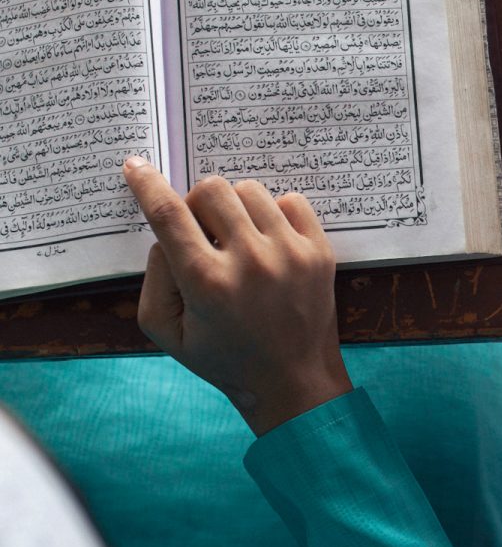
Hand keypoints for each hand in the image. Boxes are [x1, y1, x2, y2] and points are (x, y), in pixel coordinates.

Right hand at [123, 158, 352, 435]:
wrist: (293, 380)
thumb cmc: (224, 358)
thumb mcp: (167, 330)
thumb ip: (154, 277)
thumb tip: (167, 233)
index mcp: (207, 283)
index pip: (169, 214)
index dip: (147, 184)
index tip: (136, 166)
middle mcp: (251, 262)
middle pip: (212, 190)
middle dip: (198, 204)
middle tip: (203, 233)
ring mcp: (291, 254)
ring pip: (251, 190)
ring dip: (236, 208)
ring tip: (238, 240)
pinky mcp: (320, 251)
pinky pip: (292, 201)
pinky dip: (274, 213)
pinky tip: (268, 241)